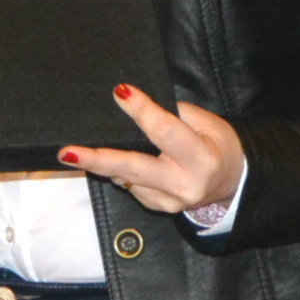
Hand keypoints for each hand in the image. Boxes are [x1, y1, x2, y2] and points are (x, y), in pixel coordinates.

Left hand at [61, 84, 244, 219]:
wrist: (232, 183)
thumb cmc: (218, 144)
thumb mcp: (209, 123)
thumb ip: (176, 113)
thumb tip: (138, 103)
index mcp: (201, 158)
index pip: (165, 131)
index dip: (142, 111)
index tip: (120, 92)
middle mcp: (183, 184)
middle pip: (134, 168)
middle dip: (98, 159)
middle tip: (67, 151)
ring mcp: (169, 201)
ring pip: (126, 178)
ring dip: (100, 164)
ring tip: (74, 152)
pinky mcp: (158, 208)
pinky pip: (131, 186)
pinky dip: (120, 171)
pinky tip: (113, 161)